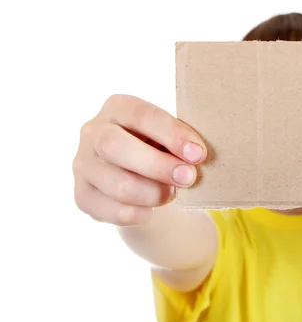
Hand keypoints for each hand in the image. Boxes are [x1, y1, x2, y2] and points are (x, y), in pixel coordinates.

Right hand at [72, 94, 206, 225]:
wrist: (139, 177)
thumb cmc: (162, 148)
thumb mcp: (170, 137)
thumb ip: (181, 142)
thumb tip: (196, 156)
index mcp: (118, 108)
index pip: (141, 116)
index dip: (172, 135)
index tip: (198, 154)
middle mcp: (93, 132)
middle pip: (115, 147)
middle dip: (158, 166)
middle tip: (188, 178)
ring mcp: (83, 165)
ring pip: (119, 186)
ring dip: (155, 194)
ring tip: (172, 193)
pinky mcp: (83, 196)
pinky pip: (117, 212)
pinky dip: (143, 213)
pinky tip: (152, 208)